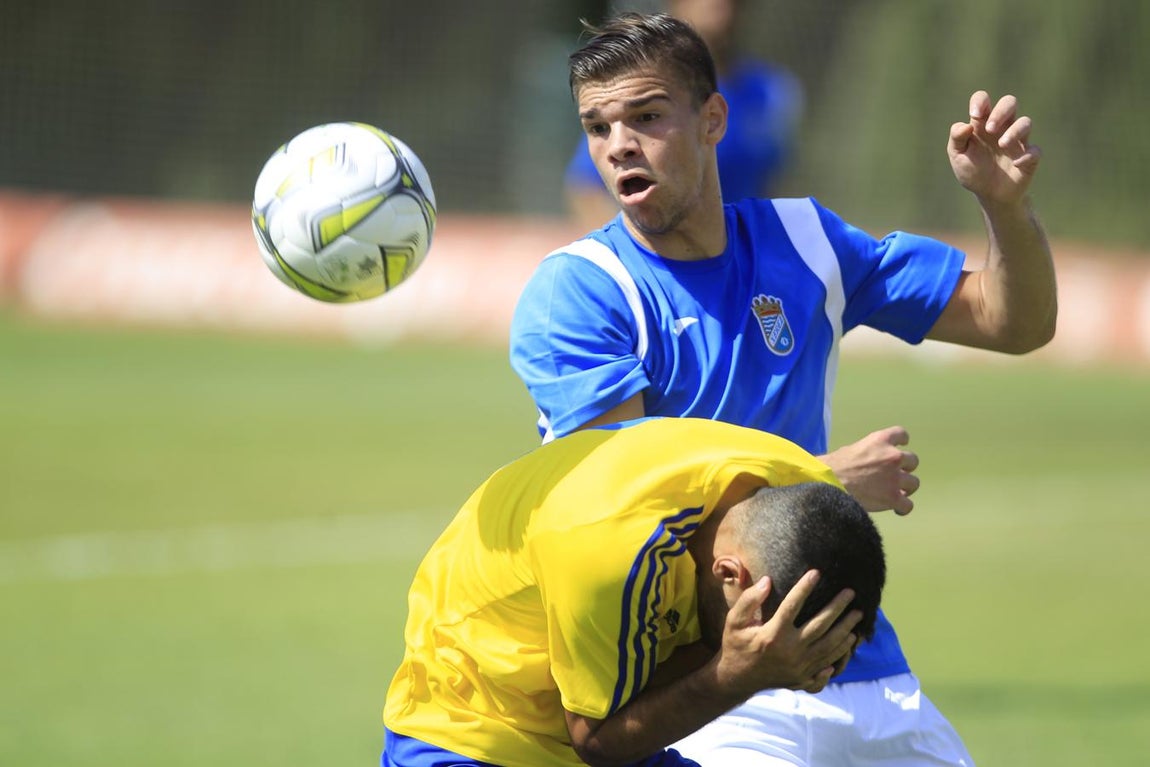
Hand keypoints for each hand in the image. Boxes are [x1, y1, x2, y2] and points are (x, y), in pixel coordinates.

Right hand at [713, 571, 859, 696]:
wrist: (737, 679)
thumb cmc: (736, 645)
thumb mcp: (734, 621)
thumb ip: (749, 600)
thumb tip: (767, 581)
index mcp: (772, 635)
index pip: (792, 606)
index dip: (805, 588)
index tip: (816, 572)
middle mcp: (790, 651)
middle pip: (820, 625)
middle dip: (838, 607)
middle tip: (850, 592)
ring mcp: (799, 666)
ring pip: (829, 646)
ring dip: (846, 629)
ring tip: (857, 614)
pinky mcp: (803, 677)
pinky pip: (827, 665)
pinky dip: (840, 652)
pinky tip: (849, 641)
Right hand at [820, 426, 918, 514]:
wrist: (828, 484)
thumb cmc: (832, 466)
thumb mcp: (851, 449)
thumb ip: (867, 452)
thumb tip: (869, 462)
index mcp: (880, 441)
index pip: (902, 434)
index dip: (902, 442)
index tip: (901, 446)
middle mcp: (892, 457)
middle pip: (913, 460)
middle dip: (905, 468)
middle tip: (894, 476)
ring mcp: (895, 478)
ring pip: (914, 483)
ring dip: (906, 488)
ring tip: (896, 493)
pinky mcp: (893, 497)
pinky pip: (908, 505)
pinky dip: (903, 508)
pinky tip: (896, 509)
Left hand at [948, 90, 1041, 207]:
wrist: (989, 195)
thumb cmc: (972, 171)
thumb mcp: (958, 156)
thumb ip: (957, 139)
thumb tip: (966, 125)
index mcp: (982, 124)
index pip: (983, 100)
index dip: (980, 100)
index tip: (974, 115)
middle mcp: (1002, 127)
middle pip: (1009, 102)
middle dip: (1001, 111)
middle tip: (989, 129)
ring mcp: (1018, 140)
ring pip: (1025, 122)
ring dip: (1015, 131)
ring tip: (1002, 145)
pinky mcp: (1029, 156)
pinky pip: (1035, 150)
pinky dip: (1027, 155)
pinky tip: (1016, 164)